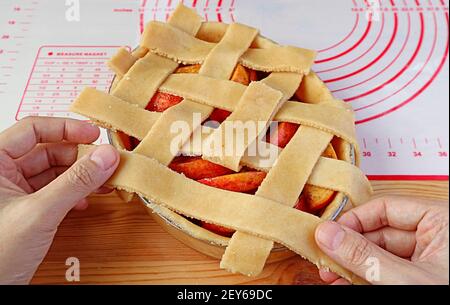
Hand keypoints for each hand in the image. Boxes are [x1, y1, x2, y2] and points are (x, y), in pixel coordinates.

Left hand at [0, 117, 118, 283]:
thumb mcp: (40, 212)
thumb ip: (76, 182)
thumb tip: (105, 157)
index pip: (33, 129)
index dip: (66, 128)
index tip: (95, 134)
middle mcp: (4, 173)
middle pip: (49, 150)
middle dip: (81, 157)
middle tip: (107, 162)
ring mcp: (16, 192)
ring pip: (56, 172)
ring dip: (82, 176)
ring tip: (105, 181)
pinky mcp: (28, 209)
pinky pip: (56, 191)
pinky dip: (75, 194)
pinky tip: (87, 201)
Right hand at [315, 196, 448, 284]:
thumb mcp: (405, 280)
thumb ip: (365, 256)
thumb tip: (328, 234)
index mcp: (442, 223)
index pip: (386, 208)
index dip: (354, 220)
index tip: (329, 234)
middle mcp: (435, 238)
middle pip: (378, 232)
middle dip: (349, 248)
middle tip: (325, 257)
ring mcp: (426, 260)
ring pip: (378, 254)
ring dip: (352, 265)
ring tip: (330, 274)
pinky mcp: (418, 278)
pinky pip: (384, 271)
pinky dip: (364, 277)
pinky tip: (345, 282)